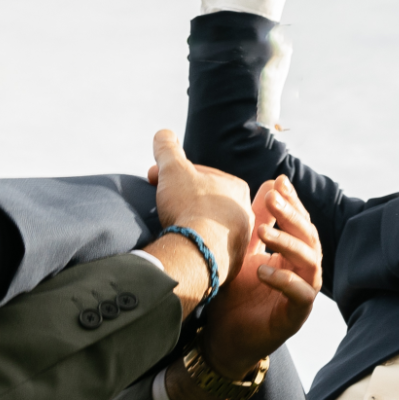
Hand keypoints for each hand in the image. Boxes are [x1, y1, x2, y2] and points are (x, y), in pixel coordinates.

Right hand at [145, 130, 252, 313]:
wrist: (199, 251)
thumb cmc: (190, 205)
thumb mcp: (173, 169)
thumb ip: (167, 149)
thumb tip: (163, 134)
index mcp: (237, 187)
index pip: (200, 176)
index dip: (173, 175)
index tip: (153, 179)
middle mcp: (245, 214)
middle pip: (206, 202)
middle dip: (182, 200)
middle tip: (161, 204)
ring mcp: (240, 241)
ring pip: (209, 227)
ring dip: (190, 224)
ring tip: (170, 227)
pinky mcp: (232, 265)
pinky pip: (209, 251)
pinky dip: (195, 247)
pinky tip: (181, 248)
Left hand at [198, 175, 322, 376]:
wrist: (222, 337)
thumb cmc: (234, 294)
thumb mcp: (244, 250)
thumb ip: (257, 220)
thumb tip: (270, 183)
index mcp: (293, 256)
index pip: (301, 223)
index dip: (294, 202)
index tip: (279, 182)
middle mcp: (303, 273)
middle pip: (310, 238)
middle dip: (292, 216)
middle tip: (273, 199)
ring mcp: (302, 295)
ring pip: (311, 263)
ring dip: (288, 243)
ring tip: (264, 231)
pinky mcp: (295, 317)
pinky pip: (301, 295)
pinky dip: (284, 280)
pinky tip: (263, 269)